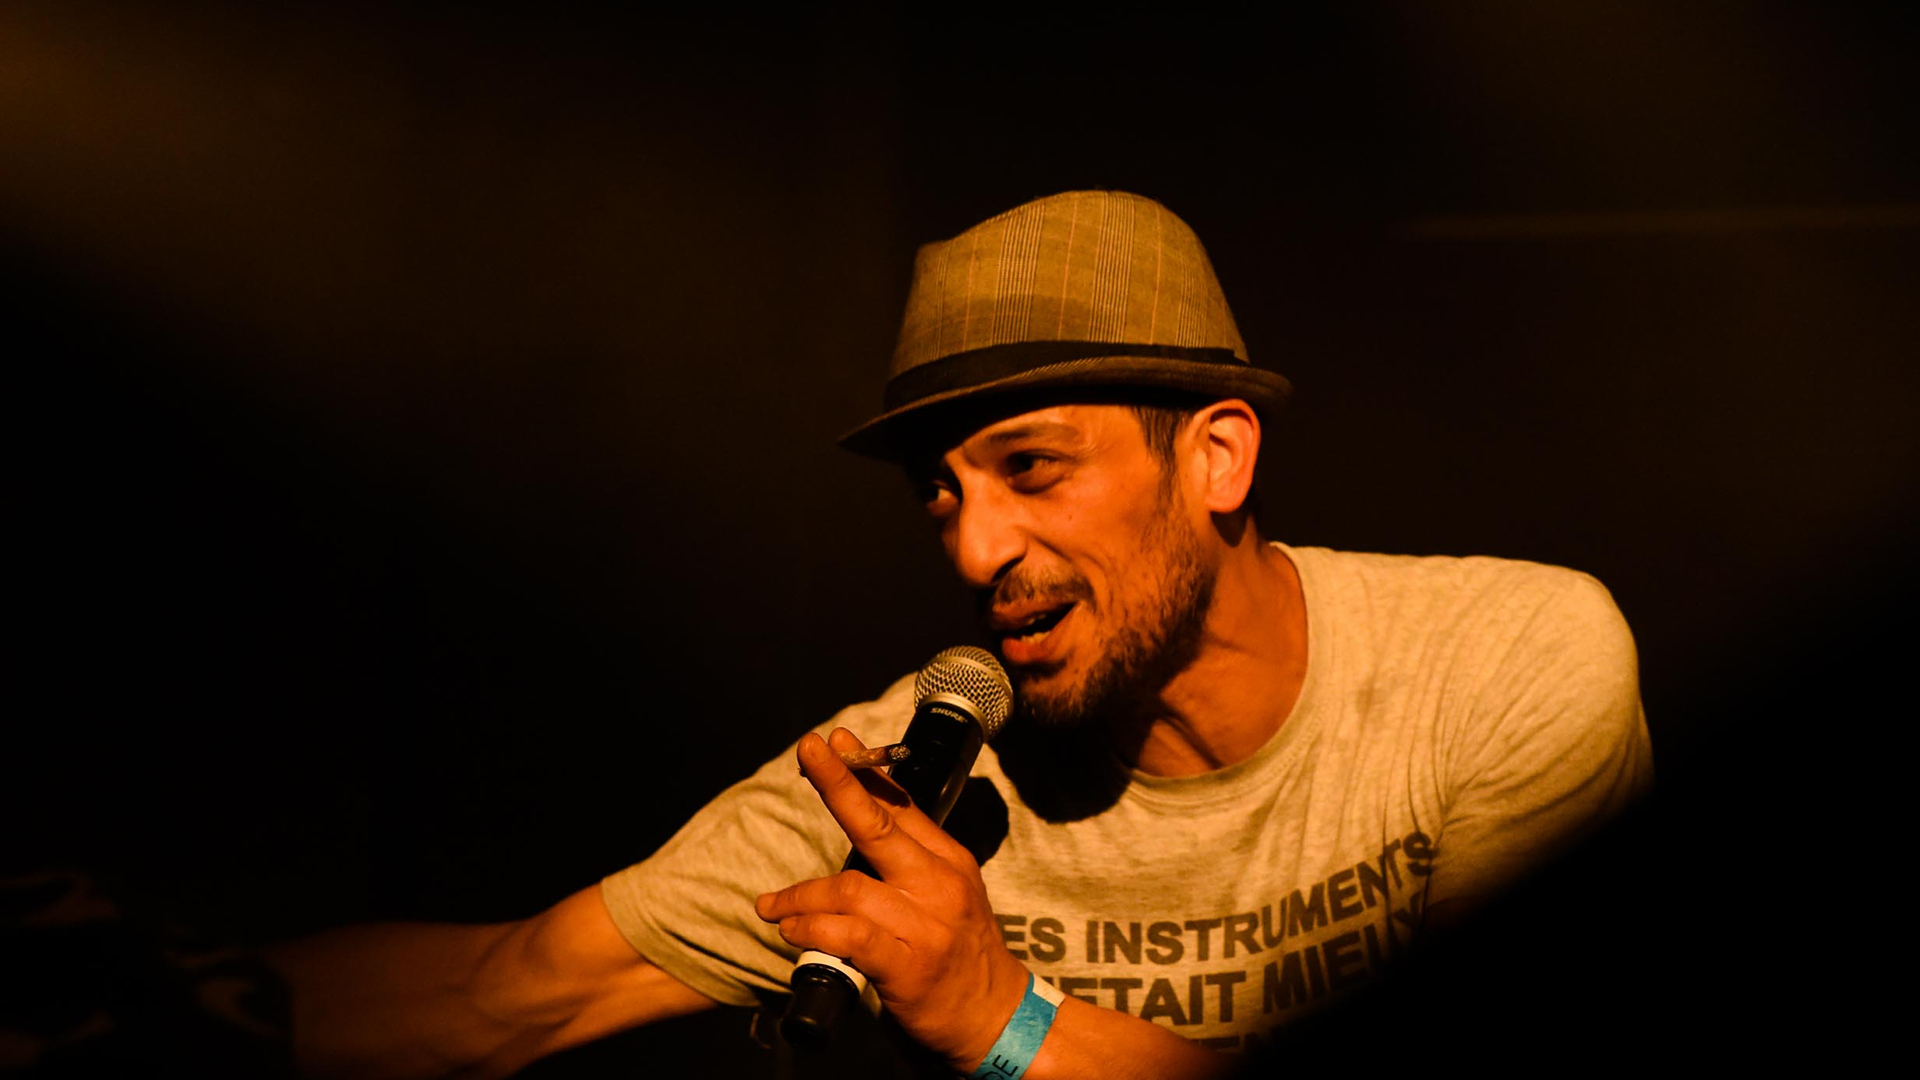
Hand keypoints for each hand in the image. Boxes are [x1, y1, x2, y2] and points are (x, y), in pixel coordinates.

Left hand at [755, 727, 1030, 1072]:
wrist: (995, 1016)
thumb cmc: (960, 953)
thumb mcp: (948, 894)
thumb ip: (910, 859)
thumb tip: (861, 815)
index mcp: (949, 861)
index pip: (901, 806)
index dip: (864, 771)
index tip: (834, 742)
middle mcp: (939, 884)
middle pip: (878, 824)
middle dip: (839, 783)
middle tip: (808, 752)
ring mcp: (925, 924)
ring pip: (848, 888)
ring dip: (800, 894)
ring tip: (774, 906)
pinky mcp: (907, 964)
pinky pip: (847, 935)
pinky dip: (811, 928)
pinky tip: (792, 929)